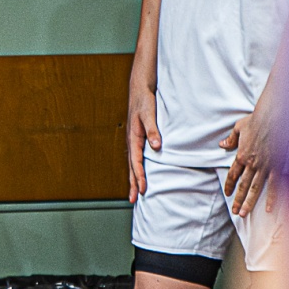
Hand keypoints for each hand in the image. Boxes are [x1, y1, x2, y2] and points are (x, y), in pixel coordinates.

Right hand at [126, 78, 160, 201]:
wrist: (139, 88)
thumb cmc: (144, 100)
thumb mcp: (149, 113)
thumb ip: (153, 130)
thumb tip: (157, 147)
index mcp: (134, 137)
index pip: (136, 161)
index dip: (139, 175)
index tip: (143, 188)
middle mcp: (131, 141)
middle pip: (131, 166)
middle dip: (133, 183)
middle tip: (133, 200)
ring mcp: (133, 140)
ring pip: (132, 164)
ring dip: (133, 178)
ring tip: (134, 193)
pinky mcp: (137, 138)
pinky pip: (135, 158)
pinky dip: (136, 169)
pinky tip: (138, 173)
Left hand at [219, 102, 275, 217]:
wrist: (275, 117)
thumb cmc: (258, 119)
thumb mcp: (239, 127)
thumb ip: (231, 139)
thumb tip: (222, 144)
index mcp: (242, 155)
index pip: (233, 174)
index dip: (229, 184)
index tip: (227, 193)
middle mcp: (252, 164)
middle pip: (243, 185)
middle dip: (238, 200)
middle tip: (235, 212)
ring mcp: (265, 166)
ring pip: (256, 188)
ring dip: (249, 202)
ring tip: (244, 214)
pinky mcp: (278, 166)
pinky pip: (274, 185)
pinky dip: (272, 197)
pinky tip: (268, 208)